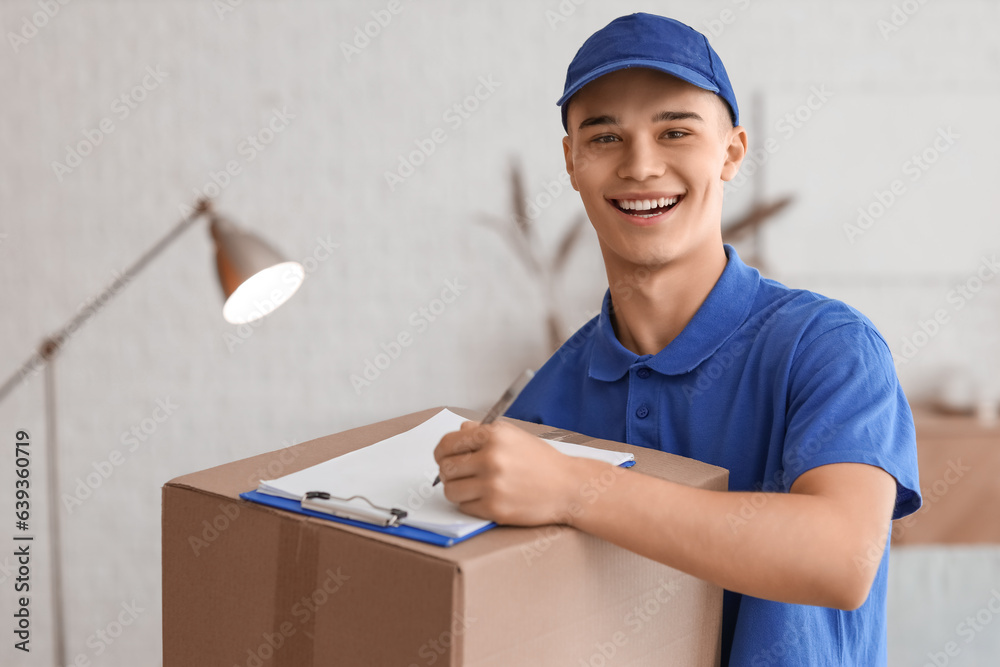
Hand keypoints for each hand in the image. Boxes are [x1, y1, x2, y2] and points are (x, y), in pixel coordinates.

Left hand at [433, 421, 582, 525]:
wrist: (568, 487)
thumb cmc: (541, 461)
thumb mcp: (513, 435)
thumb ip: (483, 431)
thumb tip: (459, 431)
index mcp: (493, 436)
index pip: (448, 443)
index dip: (441, 452)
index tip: (443, 457)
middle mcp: (491, 459)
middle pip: (446, 468)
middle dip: (448, 472)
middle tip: (459, 474)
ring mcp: (492, 486)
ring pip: (451, 490)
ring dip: (457, 490)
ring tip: (472, 487)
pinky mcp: (495, 509)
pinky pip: (465, 507)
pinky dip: (471, 504)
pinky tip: (486, 498)